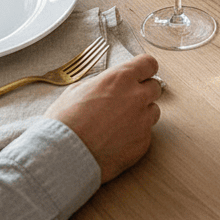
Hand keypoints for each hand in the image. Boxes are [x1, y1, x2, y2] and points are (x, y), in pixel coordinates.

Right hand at [46, 53, 161, 182]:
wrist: (64, 156)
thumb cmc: (65, 122)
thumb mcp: (77, 90)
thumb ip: (100, 83)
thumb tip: (107, 85)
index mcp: (120, 78)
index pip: (148, 63)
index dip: (144, 69)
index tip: (141, 73)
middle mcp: (137, 97)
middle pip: (155, 87)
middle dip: (143, 92)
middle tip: (125, 101)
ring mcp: (142, 121)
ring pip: (153, 111)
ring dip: (141, 114)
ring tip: (118, 124)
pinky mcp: (143, 143)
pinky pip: (146, 134)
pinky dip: (135, 135)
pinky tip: (116, 141)